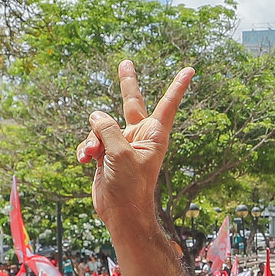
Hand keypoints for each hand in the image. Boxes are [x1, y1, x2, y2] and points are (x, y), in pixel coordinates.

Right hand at [84, 60, 193, 226]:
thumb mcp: (120, 154)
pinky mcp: (106, 153)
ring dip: (92, 139)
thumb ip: (107, 129)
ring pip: (101, 126)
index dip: (177, 86)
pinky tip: (85, 161)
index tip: (190, 70)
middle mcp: (139, 135)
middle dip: (127, 83)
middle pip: (131, 103)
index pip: (167, 104)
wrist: (120, 213)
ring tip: (93, 156)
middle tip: (125, 62)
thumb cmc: (130, 187)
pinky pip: (91, 141)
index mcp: (154, 134)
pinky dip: (85, 149)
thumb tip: (95, 115)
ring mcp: (121, 144)